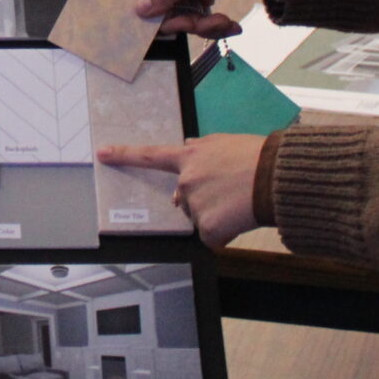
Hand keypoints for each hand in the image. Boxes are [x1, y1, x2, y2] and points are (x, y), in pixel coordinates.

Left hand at [97, 135, 265, 247]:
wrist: (277, 178)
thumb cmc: (258, 158)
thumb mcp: (225, 141)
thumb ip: (202, 148)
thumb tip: (189, 146)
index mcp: (189, 157)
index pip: (150, 156)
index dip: (124, 155)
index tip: (102, 153)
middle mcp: (186, 181)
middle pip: (183, 199)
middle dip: (200, 199)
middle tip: (228, 192)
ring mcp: (194, 205)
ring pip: (199, 218)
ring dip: (215, 215)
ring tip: (239, 201)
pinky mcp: (207, 227)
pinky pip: (212, 237)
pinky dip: (225, 232)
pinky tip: (239, 217)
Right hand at [130, 0, 281, 38]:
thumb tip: (136, 9)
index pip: (151, 2)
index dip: (167, 19)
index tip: (188, 25)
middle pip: (171, 13)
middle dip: (194, 24)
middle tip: (216, 22)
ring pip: (188, 18)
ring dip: (208, 25)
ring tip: (228, 23)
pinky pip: (202, 15)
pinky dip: (216, 23)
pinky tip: (232, 24)